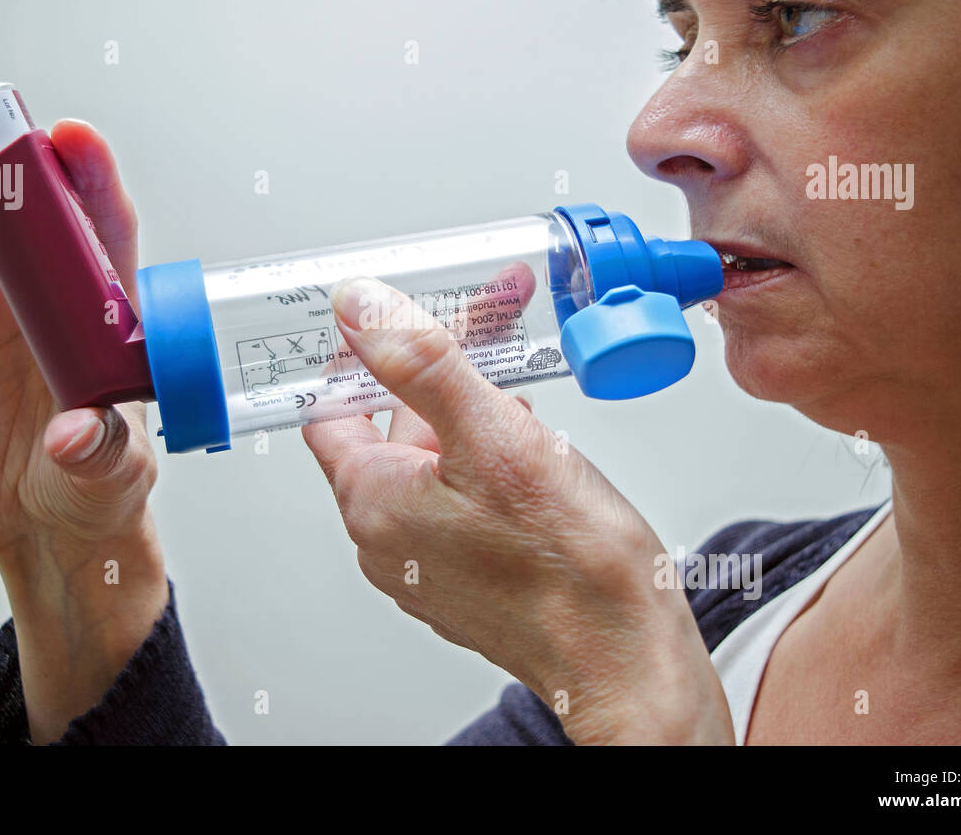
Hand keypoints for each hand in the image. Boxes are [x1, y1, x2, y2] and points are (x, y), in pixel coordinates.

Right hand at [0, 78, 165, 741]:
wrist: (39, 516)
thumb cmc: (95, 476)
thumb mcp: (114, 467)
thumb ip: (100, 447)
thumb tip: (72, 435)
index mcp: (102, 293)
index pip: (102, 212)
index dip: (88, 167)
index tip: (70, 138)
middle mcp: (43, 277)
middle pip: (15, 188)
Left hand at [302, 275, 733, 743]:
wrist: (625, 653)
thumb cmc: (568, 566)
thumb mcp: (493, 434)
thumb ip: (420, 363)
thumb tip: (360, 306)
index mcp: (374, 500)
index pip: (334, 407)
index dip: (364, 355)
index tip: (400, 319)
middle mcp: (389, 536)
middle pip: (394, 426)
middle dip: (441, 372)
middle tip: (491, 322)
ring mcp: (429, 559)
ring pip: (436, 458)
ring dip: (474, 412)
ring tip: (524, 385)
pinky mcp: (468, 572)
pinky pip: (463, 494)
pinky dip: (490, 455)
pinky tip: (534, 443)